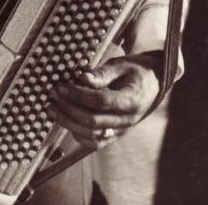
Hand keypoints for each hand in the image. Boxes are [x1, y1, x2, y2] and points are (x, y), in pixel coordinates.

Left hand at [47, 53, 161, 149]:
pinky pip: (97, 142)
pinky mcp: (117, 135)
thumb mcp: (121, 65)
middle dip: (69, 109)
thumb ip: (102, 73)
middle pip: (93, 121)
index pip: (101, 101)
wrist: (154, 83)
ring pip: (92, 136)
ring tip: (53, 110)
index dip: (78, 94)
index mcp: (132, 100)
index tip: (62, 86)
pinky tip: (67, 122)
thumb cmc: (137, 70)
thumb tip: (82, 78)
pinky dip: (79, 135)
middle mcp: (128, 120)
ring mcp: (122, 130)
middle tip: (53, 96)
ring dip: (70, 124)